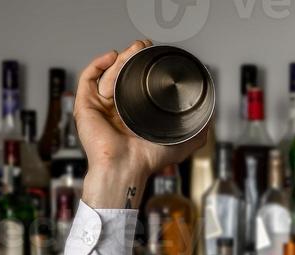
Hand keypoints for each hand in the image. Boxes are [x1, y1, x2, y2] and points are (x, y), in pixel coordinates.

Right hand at [76, 40, 207, 208]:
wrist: (126, 168)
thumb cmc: (147, 160)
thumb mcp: (180, 144)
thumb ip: (196, 132)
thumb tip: (209, 121)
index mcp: (132, 115)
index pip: (135, 84)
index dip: (143, 68)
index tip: (153, 56)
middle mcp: (115, 109)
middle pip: (121, 74)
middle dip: (132, 57)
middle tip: (145, 46)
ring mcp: (99, 106)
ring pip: (108, 73)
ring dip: (121, 58)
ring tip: (136, 50)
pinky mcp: (85, 106)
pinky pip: (87, 78)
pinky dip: (98, 64)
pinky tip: (112, 57)